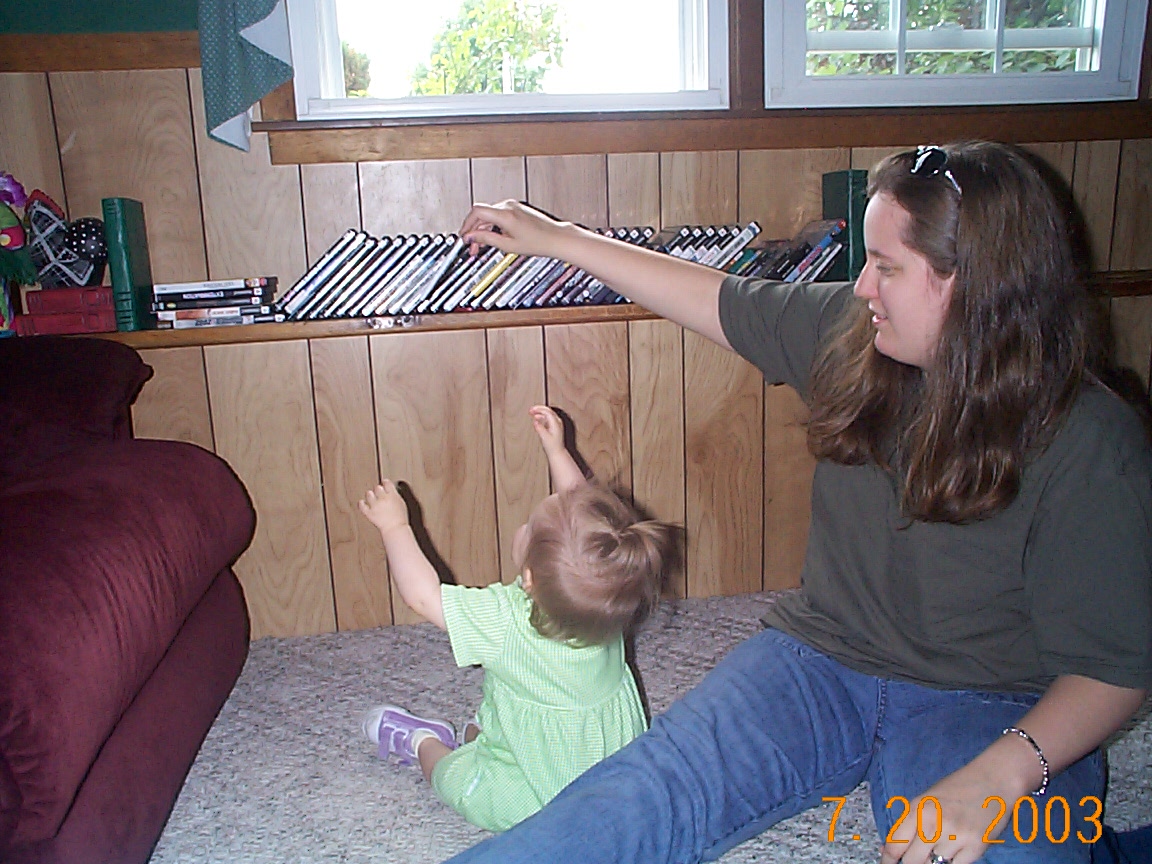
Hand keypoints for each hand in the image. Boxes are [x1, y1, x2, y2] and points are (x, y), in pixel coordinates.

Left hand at [358, 480, 409, 536]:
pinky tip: (362, 502)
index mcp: (392, 495)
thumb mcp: (401, 504)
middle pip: (377, 488)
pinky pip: (362, 505)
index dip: (386, 483)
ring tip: (372, 498)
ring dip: (371, 495)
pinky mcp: (369, 512)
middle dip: (379, 490)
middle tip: (380, 493)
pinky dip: (361, 503)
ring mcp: (375, 505)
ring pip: (369, 494)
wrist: (395, 529)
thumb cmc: (400, 519)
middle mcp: (383, 498)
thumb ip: (395, 496)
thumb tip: (391, 492)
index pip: (387, 483)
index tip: (385, 484)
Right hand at [458, 200, 575, 259]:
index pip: (476, 212)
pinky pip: (498, 214)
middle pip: (481, 214)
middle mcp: (508, 206)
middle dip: (474, 230)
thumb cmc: (538, 242)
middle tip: (472, 246)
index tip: (464, 236)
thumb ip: (486, 239)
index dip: (467, 224)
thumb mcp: (508, 245)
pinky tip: (493, 237)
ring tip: (482, 245)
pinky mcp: (517, 209)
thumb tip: (471, 237)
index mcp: (505, 214)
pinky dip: (493, 225)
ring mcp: (513, 206)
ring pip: (489, 214)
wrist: (556, 238)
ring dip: (483, 228)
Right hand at [529, 404, 565, 455]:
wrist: (557, 452)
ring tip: (532, 413)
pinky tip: (537, 419)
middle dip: (539, 409)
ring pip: (548, 414)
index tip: (531, 410)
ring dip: (540, 412)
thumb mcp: (544, 437)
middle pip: (548, 411)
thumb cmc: (552, 447)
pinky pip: (547, 419)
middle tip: (531, 409)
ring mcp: (556, 424)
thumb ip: (540, 428)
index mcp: (555, 423)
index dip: (539, 409)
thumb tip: (535, 421)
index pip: (547, 412)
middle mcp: (557, 422)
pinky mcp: (554, 427)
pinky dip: (542, 417)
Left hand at [879, 766, 1015, 863]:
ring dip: (935, 861)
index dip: (888, 860)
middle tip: (917, 857)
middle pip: (912, 861)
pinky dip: (954, 862)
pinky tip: (956, 849)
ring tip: (942, 846)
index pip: (895, 845)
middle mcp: (934, 823)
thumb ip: (909, 824)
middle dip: (912, 862)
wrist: (993, 780)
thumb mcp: (926, 799)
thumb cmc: (957, 789)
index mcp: (917, 809)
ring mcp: (955, 836)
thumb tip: (889, 851)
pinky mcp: (976, 847)